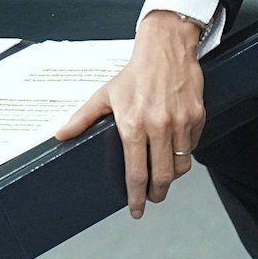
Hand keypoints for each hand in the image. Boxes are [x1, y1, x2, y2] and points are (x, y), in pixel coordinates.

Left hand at [54, 9, 205, 218]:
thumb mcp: (104, 95)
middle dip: (157, 193)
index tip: (136, 209)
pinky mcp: (196, 117)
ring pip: (181, 165)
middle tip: (153, 198)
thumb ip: (82, 118)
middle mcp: (158, 126)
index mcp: (133, 124)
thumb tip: (61, 135)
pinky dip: (184, 153)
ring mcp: (180, 122)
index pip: (136, 172)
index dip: (136, 197)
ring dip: (172, 176)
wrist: (165, 48)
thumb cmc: (135, 73)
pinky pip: (192, 146)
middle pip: (162, 176)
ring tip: (164, 175)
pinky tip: (174, 149)